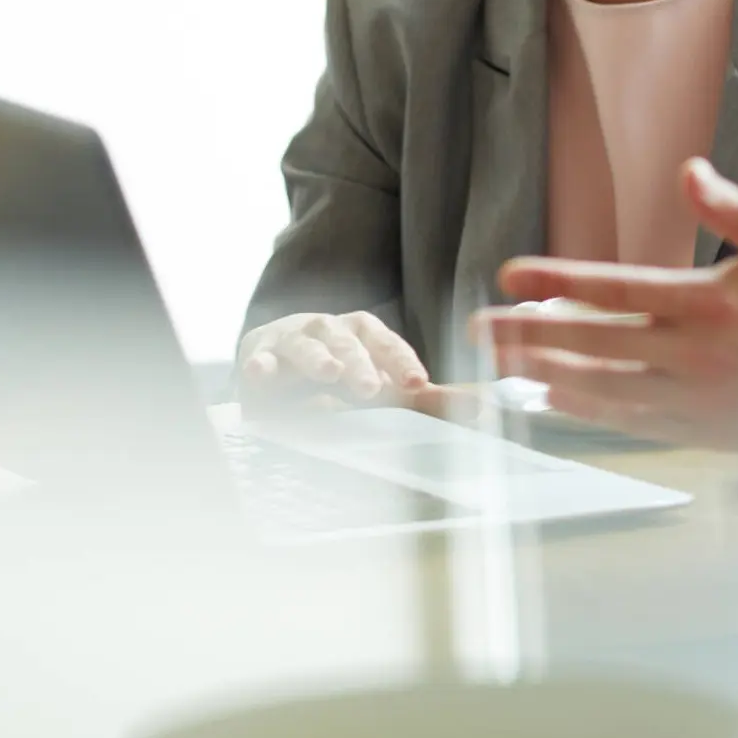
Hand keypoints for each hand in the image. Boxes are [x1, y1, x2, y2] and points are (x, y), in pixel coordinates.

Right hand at [237, 311, 431, 412]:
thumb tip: (478, 407)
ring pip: (307, 346)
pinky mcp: (259, 354)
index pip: (387, 344)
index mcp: (364, 333)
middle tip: (371, 389)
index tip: (417, 383)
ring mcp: (293, 339)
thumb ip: (425, 398)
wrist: (278, 362)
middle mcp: (330, 329)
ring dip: (318, 357)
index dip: (401, 362)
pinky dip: (260, 365)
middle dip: (360, 364)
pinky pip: (260, 359)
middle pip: (348, 343)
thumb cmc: (340, 374)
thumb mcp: (381, 384)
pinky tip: (260, 372)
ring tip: (329, 372)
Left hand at [475, 158, 737, 448]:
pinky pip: (634, 422)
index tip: (511, 276)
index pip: (615, 288)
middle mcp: (694, 351)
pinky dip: (590, 412)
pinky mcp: (705, 427)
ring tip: (503, 367)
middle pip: (593, 344)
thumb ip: (731, 207)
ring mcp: (697, 395)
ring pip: (604, 388)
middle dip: (530, 336)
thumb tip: (688, 172)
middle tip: (481, 331)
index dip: (557, 282)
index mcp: (709, 299)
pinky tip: (560, 402)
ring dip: (547, 376)